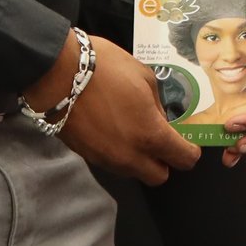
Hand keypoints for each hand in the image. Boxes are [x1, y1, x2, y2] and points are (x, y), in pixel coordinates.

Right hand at [30, 33, 199, 185]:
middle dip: (164, 161)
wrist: (55, 73)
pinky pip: (112, 163)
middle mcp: (130, 156)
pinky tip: (112, 129)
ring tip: (133, 131)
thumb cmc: (105, 68)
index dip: (189, 151)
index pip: (183, 159)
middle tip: (160, 139)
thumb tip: (160, 120)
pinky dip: (118, 152)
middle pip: (159, 176)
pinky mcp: (86, 156)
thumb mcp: (145, 78)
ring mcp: (105, 159)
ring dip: (140, 159)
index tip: (186, 140)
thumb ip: (158, 106)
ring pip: (133, 172)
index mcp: (151, 135)